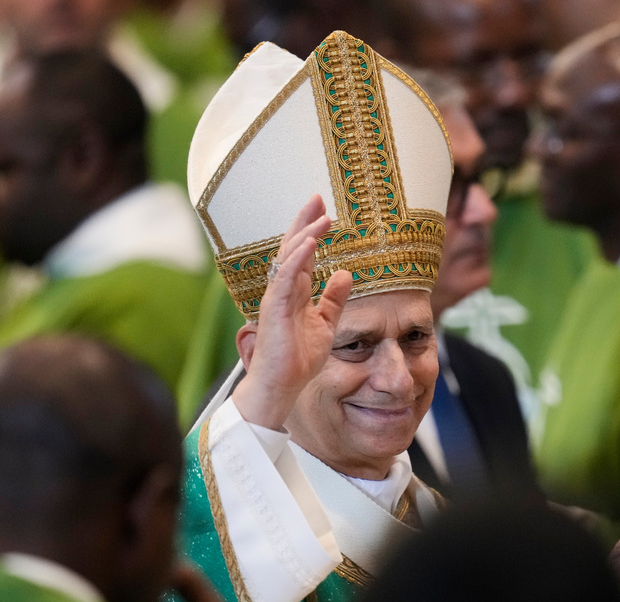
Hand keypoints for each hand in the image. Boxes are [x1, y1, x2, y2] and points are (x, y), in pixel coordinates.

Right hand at [232, 195, 352, 427]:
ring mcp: (276, 298)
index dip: (312, 232)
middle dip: (305, 222)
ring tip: (321, 216)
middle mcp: (283, 290)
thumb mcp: (325, 324)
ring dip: (305, 235)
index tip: (324, 211)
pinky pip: (285, 278)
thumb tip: (345, 274)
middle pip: (292, 248)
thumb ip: (333, 299)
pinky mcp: (274, 309)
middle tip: (318, 197)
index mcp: (295, 293)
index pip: (303, 255)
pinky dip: (297, 259)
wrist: (281, 386)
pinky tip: (309, 243)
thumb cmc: (298, 359)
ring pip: (288, 258)